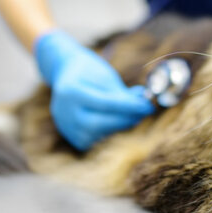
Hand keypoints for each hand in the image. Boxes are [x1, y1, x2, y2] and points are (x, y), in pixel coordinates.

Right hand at [35, 30, 153, 150]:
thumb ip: (123, 93)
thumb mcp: (106, 77)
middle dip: (126, 120)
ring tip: (131, 115)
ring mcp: (64, 124)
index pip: (106, 103)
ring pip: (96, 135)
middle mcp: (63, 111)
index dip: (131, 107)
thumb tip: (144, 104)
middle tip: (144, 113)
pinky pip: (92, 140)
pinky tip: (115, 122)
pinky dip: (107, 133)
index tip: (149, 107)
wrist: (67, 72)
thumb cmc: (91, 72)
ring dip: (119, 127)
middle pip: (98, 123)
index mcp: (71, 91)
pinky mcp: (69, 134)